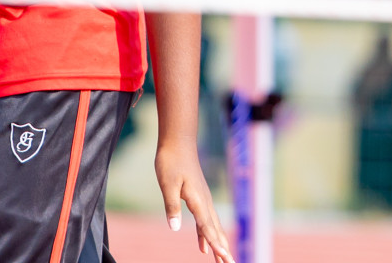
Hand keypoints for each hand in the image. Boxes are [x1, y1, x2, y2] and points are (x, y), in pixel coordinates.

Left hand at [155, 138, 233, 262]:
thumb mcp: (167, 184)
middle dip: (222, 248)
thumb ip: (171, 206)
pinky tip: (203, 246)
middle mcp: (204, 201)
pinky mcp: (198, 197)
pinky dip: (206, 234)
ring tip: (222, 260)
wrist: (178, 141)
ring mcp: (203, 199)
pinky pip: (205, 220)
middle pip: (215, 230)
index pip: (207, 226)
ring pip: (213, 226)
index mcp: (197, 199)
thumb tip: (174, 228)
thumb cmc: (171, 161)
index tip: (224, 257)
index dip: (215, 243)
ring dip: (217, 243)